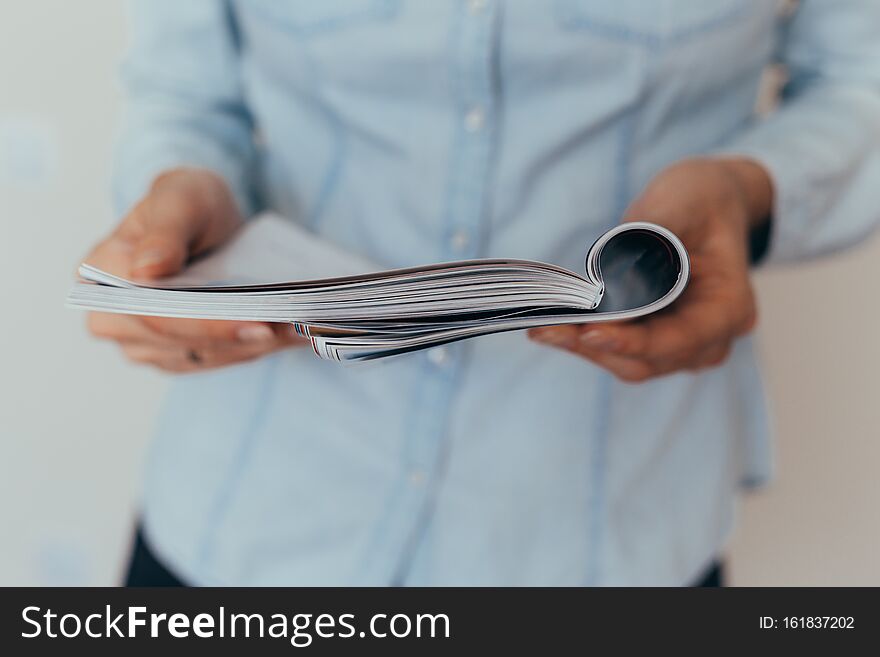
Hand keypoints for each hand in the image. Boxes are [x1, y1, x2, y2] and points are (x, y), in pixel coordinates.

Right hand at [84, 168, 304, 372]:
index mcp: (102, 278)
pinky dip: (254, 348)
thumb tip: (147, 272)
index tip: (260, 325)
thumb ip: (164, 233)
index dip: (209, 325)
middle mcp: (113, 319)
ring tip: (300, 329)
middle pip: (183, 343)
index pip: (156, 316)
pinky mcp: (176, 353)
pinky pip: (217, 358)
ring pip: (205, 356)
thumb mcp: (179, 199)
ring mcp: (144, 342)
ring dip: (255, 346)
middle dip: (242, 338)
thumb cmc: (184, 201)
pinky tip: (289, 335)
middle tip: (294, 326)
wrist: (198, 218)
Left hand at [529, 157, 771, 382]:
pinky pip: (620, 349)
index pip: (679, 338)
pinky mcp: (656, 338)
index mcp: (729, 307)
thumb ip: (646, 243)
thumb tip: (608, 286)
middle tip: (544, 329)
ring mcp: (684, 345)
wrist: (709, 201)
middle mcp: (711, 337)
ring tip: (540, 328)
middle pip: (648, 361)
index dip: (633, 340)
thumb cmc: (701, 199)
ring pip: (630, 362)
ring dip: (584, 347)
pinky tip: (553, 324)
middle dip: (595, 346)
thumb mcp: (679, 203)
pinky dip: (587, 339)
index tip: (589, 331)